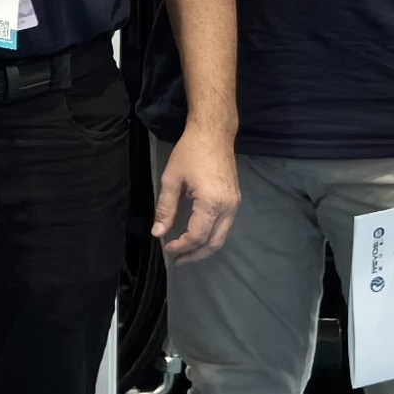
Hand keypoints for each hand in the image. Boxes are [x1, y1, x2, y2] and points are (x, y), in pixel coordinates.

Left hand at [155, 126, 239, 261]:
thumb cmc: (190, 152)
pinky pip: (224, 226)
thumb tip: (158, 233)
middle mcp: (228, 207)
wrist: (214, 133)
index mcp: (212, 203)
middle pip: (214, 243)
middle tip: (177, 260)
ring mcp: (235, 204)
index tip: (166, 248)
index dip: (181, 246)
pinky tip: (196, 235)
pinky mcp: (235, 200)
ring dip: (204, 247)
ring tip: (185, 252)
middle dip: (195, 254)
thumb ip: (165, 209)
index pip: (197, 236)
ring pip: (221, 236)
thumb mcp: (171, 179)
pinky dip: (211, 236)